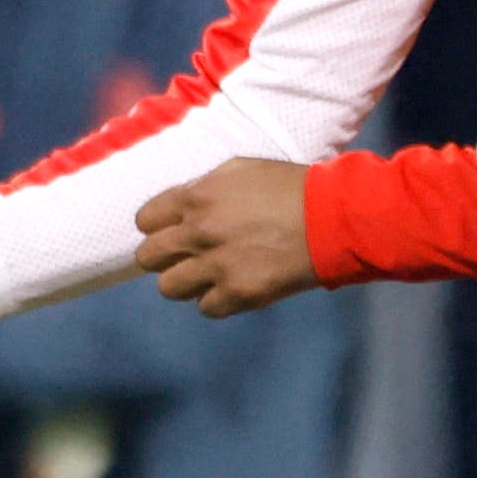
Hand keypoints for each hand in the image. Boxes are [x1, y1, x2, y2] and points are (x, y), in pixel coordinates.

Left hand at [132, 157, 315, 313]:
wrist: (331, 217)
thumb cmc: (290, 187)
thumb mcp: (242, 169)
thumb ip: (205, 187)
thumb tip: (182, 203)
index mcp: (196, 197)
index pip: (145, 220)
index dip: (157, 226)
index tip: (171, 230)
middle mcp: (199, 231)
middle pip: (149, 257)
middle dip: (164, 257)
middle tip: (185, 256)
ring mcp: (217, 265)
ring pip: (169, 288)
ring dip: (186, 282)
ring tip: (208, 275)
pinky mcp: (239, 292)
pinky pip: (206, 308)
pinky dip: (217, 300)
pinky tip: (233, 287)